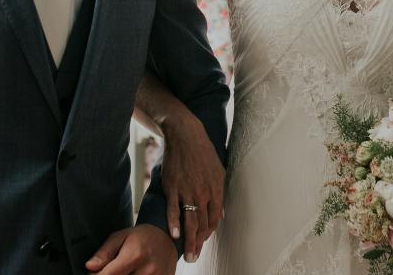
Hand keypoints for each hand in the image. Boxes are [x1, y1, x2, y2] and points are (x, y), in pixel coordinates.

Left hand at [86, 224, 176, 274]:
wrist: (167, 239)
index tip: (94, 273)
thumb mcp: (120, 237)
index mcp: (134, 256)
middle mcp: (147, 271)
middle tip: (109, 271)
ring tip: (121, 272)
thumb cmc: (140, 238)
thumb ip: (104, 253)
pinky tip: (131, 274)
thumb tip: (89, 267)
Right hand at [161, 113, 223, 261]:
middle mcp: (203, 193)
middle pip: (202, 224)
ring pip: (189, 221)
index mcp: (216, 189)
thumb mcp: (219, 171)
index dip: (209, 233)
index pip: (214, 219)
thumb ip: (220, 193)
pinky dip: (173, 223)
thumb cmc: (203, 152)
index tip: (204, 242)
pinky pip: (172, 210)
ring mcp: (187, 191)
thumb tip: (220, 214)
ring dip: (189, 241)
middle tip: (194, 257)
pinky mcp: (172, 187)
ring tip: (187, 255)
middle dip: (199, 244)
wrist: (185, 136)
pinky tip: (174, 235)